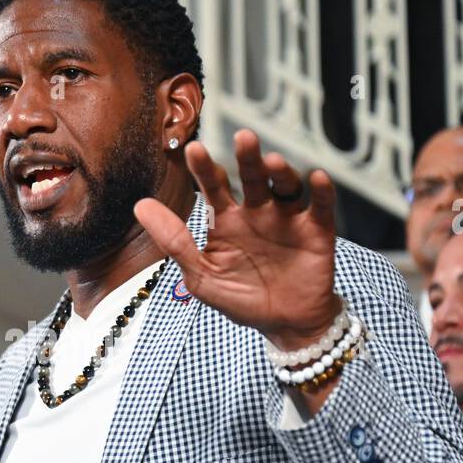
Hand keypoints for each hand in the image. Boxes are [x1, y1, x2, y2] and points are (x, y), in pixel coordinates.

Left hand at [134, 129, 338, 349]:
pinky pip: (321, 207)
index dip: (205, 168)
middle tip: (243, 138)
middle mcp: (258, 212)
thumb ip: (173, 241)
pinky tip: (317, 178)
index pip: (214, 186)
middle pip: (252, 177)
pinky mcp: (317, 231)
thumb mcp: (201, 275)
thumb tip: (140, 206)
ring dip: (281, 171)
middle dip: (248, 157)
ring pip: (286, 186)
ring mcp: (288, 219)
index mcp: (227, 219)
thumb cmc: (241, 298)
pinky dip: (321, 192)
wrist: (284, 325)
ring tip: (272, 162)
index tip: (194, 150)